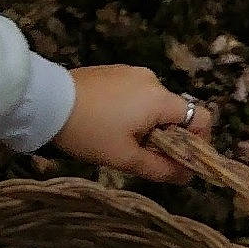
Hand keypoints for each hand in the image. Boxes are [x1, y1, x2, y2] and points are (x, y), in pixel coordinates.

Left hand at [54, 65, 215, 183]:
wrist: (46, 102)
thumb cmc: (89, 132)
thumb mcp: (125, 158)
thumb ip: (161, 168)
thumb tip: (187, 176)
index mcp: (160, 98)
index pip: (202, 117)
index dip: (200, 142)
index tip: (180, 160)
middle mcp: (151, 79)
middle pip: (176, 112)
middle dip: (168, 136)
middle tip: (142, 155)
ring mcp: (130, 71)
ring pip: (154, 104)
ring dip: (148, 125)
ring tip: (120, 141)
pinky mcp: (112, 71)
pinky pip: (135, 94)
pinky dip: (132, 111)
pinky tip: (108, 124)